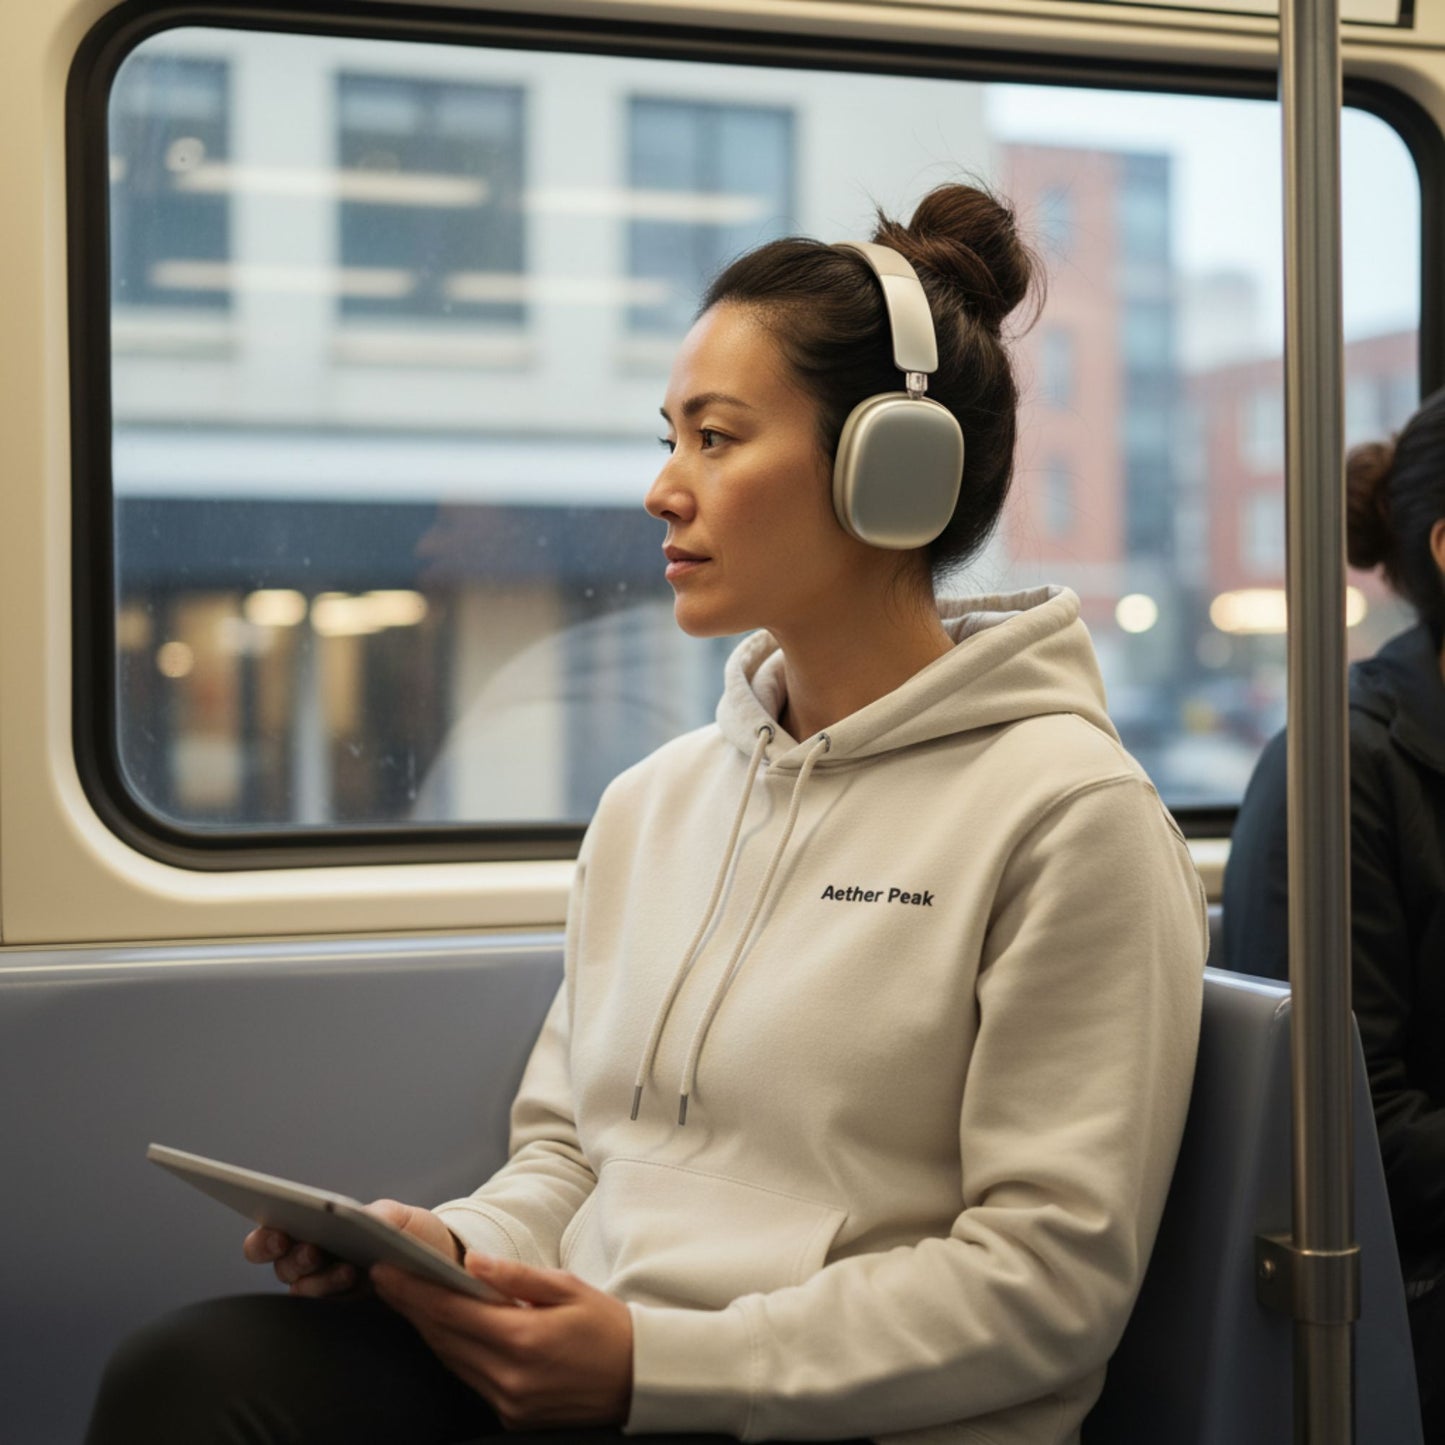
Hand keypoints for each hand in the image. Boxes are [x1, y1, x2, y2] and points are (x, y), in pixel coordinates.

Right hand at [242, 1199, 461, 1299]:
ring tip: (350, 1269)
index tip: (280, 1234)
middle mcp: (313, 1260)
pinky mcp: (344, 1310)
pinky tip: (358, 1284)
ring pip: (302, 1290)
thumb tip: (356, 1217)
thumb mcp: (399, 1217)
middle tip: (315, 1251)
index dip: (265, 1239)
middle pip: (282, 1266)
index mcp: (314, 1229)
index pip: (271, 1236)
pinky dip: (338, 1297)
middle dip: (296, 1259)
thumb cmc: (412, 1233)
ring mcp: (326, 1288)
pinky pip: (326, 1310)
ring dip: (322, 1280)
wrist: (440, 1264)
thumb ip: (377, 1214)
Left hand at [372, 1254, 633, 1428]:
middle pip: (444, 1337)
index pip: (452, 1312)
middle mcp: (509, 1377)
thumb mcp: (568, 1287)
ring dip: (427, 1329)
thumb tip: (471, 1261)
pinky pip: (470, 1378)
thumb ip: (516, 1276)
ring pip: (452, 1360)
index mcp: (524, 1340)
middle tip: (385, 1278)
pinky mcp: (511, 1415)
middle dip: (411, 1306)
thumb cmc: (607, 1326)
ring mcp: (508, 1402)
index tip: (386, 1271)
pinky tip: (443, 1329)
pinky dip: (452, 1350)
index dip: (414, 1291)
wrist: (639, 1378)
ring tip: (405, 1298)